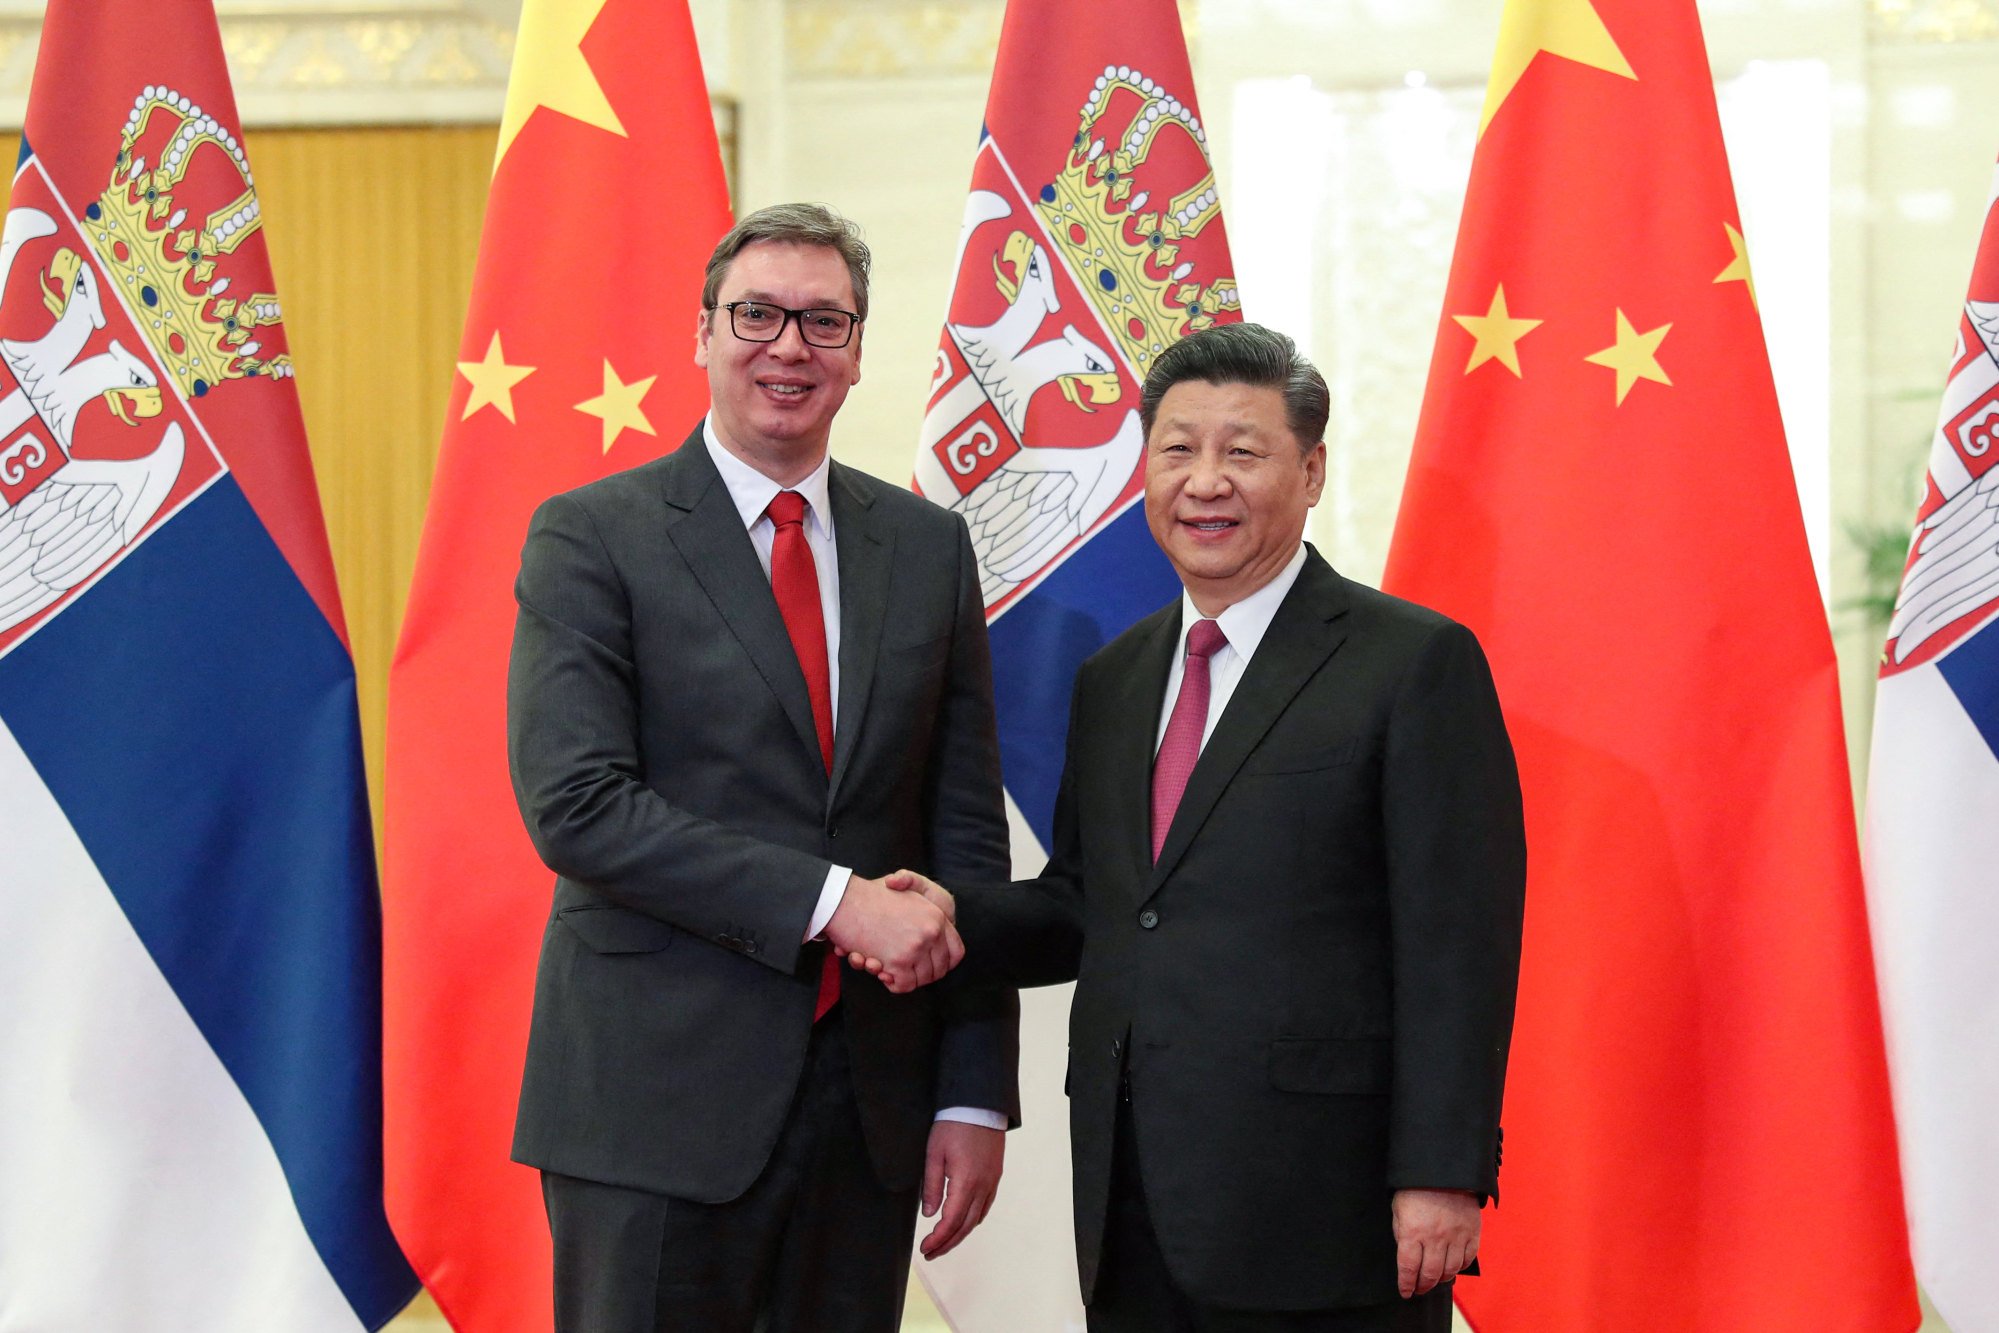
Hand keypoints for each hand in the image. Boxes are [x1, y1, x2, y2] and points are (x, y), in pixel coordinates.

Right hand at [824, 873, 962, 992]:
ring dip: (906, 979)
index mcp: (937, 916)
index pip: (956, 952)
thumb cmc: (871, 897)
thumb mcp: (907, 893)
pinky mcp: (899, 961)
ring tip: (888, 967)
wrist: (845, 899)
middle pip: (939, 970)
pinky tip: (882, 972)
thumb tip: (932, 940)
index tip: (930, 966)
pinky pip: (904, 985)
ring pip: (922, 980)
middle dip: (923, 975)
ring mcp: (916, 948)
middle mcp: (931, 932)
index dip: (944, 964)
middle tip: (905, 970)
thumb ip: (925, 915)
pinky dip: (894, 984)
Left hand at [919, 1120, 1004, 1259]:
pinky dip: (973, 1219)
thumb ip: (932, 1186)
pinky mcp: (995, 1175)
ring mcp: (992, 1181)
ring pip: (977, 1218)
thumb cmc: (953, 1124)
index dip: (938, 1239)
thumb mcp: (934, 1154)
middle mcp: (983, 1186)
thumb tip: (929, 1214)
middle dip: (947, 1243)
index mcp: (966, 1182)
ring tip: (944, 1242)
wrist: (979, 1104)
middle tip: (931, 1253)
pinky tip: (963, 1222)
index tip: (925, 1248)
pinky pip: (985, 1206)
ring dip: (960, 1234)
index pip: (951, 1222)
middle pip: (965, 1226)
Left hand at [1393, 1188, 1479, 1296]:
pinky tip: (1453, 1267)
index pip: (1408, 1268)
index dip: (1406, 1284)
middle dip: (1423, 1286)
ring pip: (1450, 1270)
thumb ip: (1402, 1233)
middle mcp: (1435, 1238)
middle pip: (1429, 1274)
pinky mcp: (1471, 1232)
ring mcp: (1455, 1236)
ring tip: (1435, 1279)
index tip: (1405, 1292)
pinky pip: (1467, 1258)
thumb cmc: (1415, 1188)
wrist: (1443, 1169)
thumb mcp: (1398, 1209)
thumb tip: (1407, 1256)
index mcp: (1412, 1232)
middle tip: (1419, 1289)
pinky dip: (1460, 1267)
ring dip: (1441, 1279)